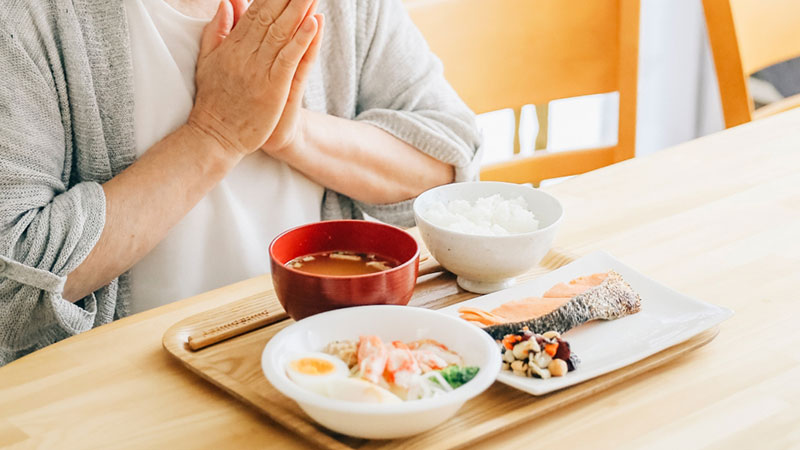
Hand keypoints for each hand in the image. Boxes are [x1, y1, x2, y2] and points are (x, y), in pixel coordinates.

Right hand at [187, 0, 319, 158]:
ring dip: (299, 10)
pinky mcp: (272, 88)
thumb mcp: (209, 60)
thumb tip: (229, 2)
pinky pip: (288, 59)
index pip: (255, 11)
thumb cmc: (215, 101)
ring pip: (282, 32)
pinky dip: (301, 40)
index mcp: (232, 45)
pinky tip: (314, 22)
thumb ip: (218, 31)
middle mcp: (245, 53)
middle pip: (271, 16)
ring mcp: (259, 70)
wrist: (215, 137)